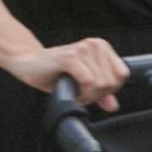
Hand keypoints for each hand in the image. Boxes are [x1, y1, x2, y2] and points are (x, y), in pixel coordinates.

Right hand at [5, 37, 129, 108]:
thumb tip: (113, 106)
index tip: (91, 88)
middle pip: (110, 83)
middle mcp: (95, 45)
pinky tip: (68, 86)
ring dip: (84, 94)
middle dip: (94, 94)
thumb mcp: (83, 83)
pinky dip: (78, 91)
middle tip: (77, 88)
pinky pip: (87, 82)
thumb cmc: (56, 72)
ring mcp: (83, 49)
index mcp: (103, 47)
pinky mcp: (70, 57)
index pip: (121, 75)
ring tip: (71, 86)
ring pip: (99, 85)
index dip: (108, 89)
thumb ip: (101, 93)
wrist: (29, 64)